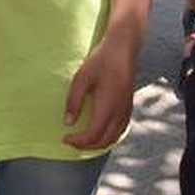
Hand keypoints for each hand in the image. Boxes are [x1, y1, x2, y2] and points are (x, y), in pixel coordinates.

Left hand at [62, 33, 136, 149]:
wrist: (123, 48)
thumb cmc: (101, 60)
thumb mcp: (82, 77)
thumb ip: (74, 101)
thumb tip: (68, 123)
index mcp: (108, 106)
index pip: (93, 135)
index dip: (78, 141)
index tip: (65, 138)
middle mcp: (119, 112)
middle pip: (104, 141)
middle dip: (87, 146)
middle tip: (72, 142)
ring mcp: (126, 109)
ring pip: (114, 137)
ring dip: (98, 143)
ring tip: (84, 140)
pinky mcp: (128, 105)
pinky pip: (120, 129)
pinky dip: (109, 136)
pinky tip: (100, 131)